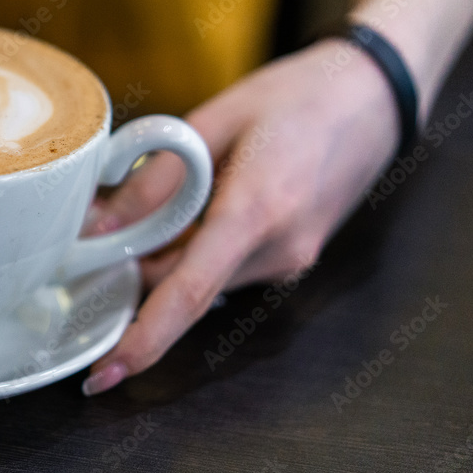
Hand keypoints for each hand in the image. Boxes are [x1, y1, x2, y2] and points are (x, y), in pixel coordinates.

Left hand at [81, 40, 400, 394]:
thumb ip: (156, 179)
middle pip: (181, 287)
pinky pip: (225, 268)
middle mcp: (277, 251)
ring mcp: (289, 261)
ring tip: (166, 193)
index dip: (141, 340)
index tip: (102, 376)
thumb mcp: (214, 120)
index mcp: (257, 212)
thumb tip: (100, 227)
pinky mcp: (291, 258)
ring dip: (167, 253)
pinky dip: (196, 247)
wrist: (374, 97)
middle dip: (134, 270)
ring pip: (200, 278)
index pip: (187, 295)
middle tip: (98, 230)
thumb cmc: (296, 97)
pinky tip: (201, 201)